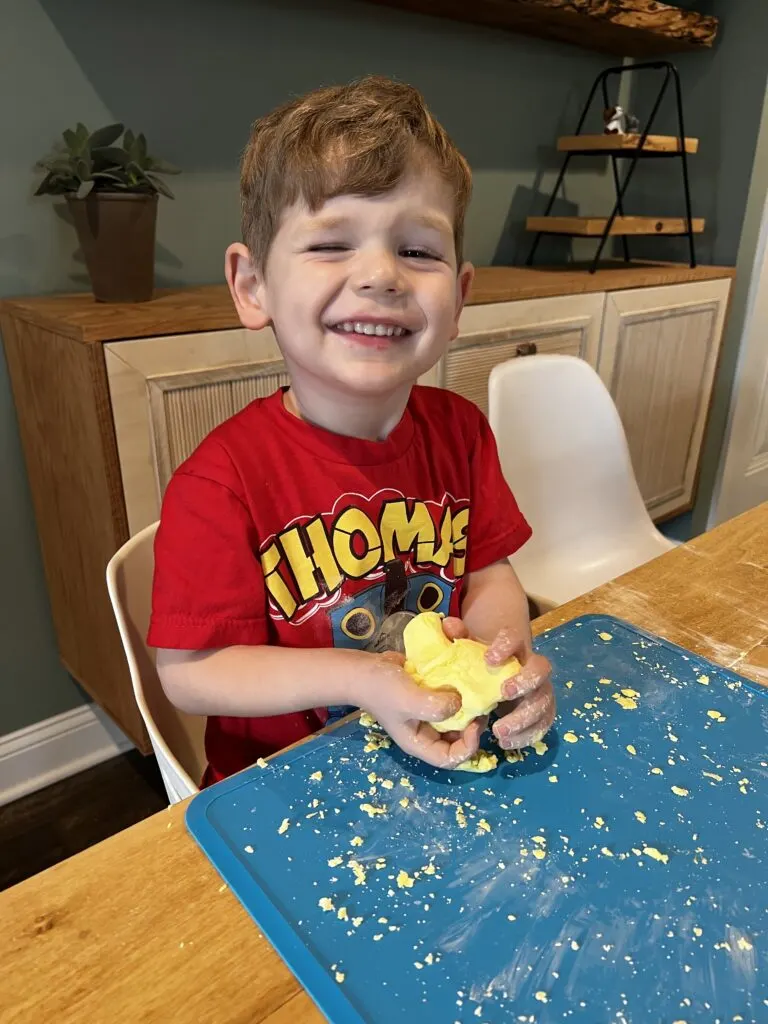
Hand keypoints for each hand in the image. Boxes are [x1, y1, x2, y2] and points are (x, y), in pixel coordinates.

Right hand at [358, 652, 484, 768]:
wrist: (364, 668)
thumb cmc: (381, 689)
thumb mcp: (407, 700)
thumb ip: (433, 707)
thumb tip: (460, 703)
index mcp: (420, 742)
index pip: (450, 759)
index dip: (468, 747)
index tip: (474, 723)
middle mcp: (427, 732)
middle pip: (458, 740)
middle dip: (473, 726)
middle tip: (481, 705)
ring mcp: (429, 714)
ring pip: (458, 719)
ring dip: (469, 708)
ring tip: (476, 691)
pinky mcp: (431, 697)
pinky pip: (451, 701)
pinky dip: (461, 693)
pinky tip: (466, 679)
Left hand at [441, 617, 555, 750]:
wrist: (499, 675)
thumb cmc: (481, 663)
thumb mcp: (468, 649)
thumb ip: (457, 636)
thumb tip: (447, 625)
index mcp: (515, 647)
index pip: (516, 638)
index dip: (506, 645)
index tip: (489, 658)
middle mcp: (533, 667)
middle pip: (541, 669)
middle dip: (525, 681)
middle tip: (503, 694)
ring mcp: (540, 690)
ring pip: (544, 702)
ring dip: (524, 718)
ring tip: (499, 732)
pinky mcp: (542, 712)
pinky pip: (542, 725)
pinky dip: (527, 736)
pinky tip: (506, 743)